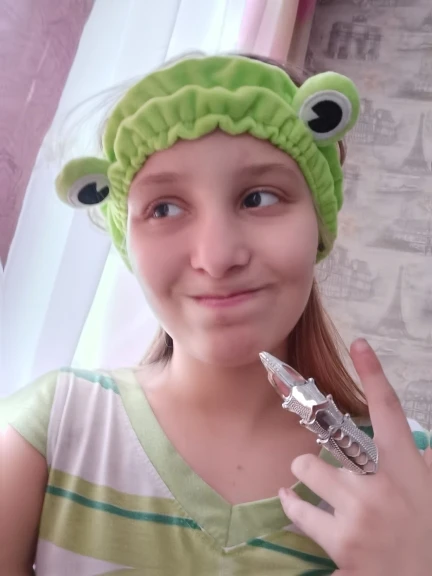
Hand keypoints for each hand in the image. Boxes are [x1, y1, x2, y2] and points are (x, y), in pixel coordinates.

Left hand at [279, 338, 431, 575]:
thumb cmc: (427, 535)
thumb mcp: (429, 491)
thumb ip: (419, 461)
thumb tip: (415, 438)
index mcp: (406, 469)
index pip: (389, 410)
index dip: (374, 373)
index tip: (359, 344)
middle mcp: (381, 486)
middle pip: (330, 437)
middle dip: (321, 445)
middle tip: (324, 464)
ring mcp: (359, 517)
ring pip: (305, 469)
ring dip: (304, 477)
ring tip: (312, 490)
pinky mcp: (340, 547)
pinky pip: (297, 511)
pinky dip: (294, 507)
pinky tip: (295, 508)